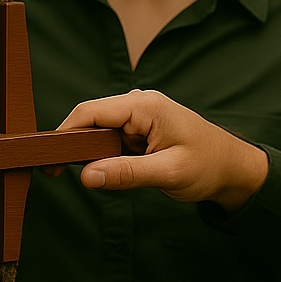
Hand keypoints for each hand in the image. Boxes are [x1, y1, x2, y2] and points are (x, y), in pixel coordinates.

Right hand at [56, 89, 268, 212]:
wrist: (233, 167)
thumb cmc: (208, 166)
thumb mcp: (168, 174)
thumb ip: (127, 174)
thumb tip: (86, 177)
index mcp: (145, 106)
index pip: (91, 112)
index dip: (64, 134)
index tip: (47, 158)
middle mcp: (140, 104)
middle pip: (90, 117)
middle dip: (71, 143)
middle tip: (54, 172)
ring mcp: (140, 114)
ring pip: (98, 129)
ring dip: (88, 151)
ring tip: (73, 173)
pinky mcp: (141, 127)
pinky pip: (111, 137)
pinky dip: (102, 153)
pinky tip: (101, 170)